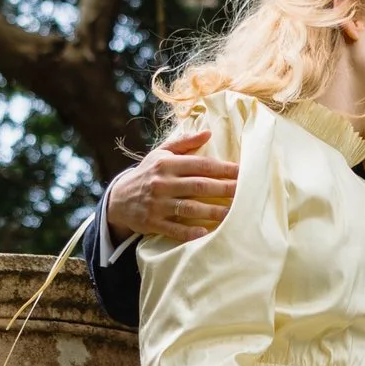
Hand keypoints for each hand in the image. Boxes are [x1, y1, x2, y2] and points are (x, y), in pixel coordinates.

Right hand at [106, 126, 239, 246]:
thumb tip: (208, 132)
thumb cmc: (147, 173)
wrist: (118, 199)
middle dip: (224, 189)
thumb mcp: (160, 154)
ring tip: (233, 213)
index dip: (223, 168)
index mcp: (166, 164)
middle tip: (246, 192)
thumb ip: (184, 143)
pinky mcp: (152, 223)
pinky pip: (174, 229)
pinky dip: (190, 232)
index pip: (200, 165)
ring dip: (213, 212)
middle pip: (199, 186)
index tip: (242, 171)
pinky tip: (206, 233)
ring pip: (190, 208)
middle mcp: (162, 183)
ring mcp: (157, 204)